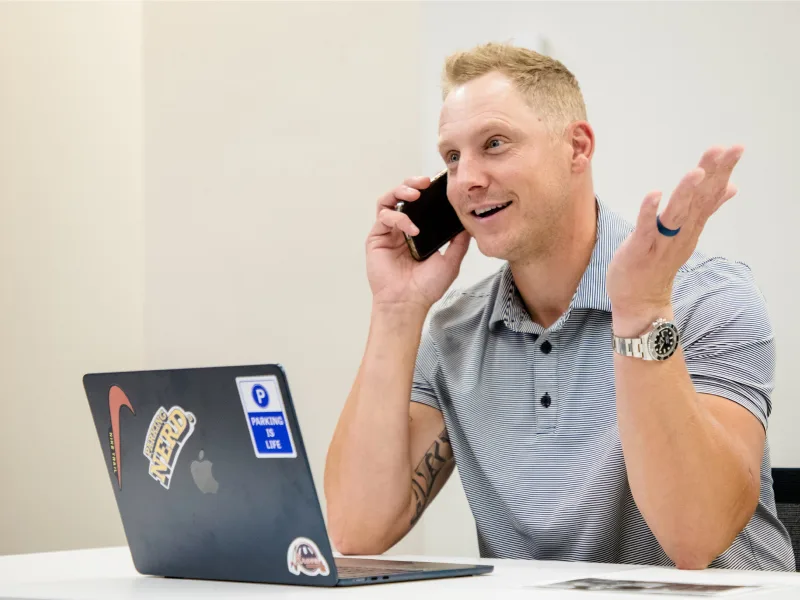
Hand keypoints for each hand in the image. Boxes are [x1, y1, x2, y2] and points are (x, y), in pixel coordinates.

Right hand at [366, 176, 470, 311]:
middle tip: (424, 181)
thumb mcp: (451, 261)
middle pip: (402, 196)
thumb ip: (459, 242)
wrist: (409, 303)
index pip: (420, 204)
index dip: (427, 191)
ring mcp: (388, 233)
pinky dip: (398, 217)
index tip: (439, 182)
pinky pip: (384, 217)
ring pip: (388, 200)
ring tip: (414, 194)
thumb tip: (468, 223)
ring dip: (400, 191)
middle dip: (411, 183)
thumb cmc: (426, 287)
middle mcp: (401, 229)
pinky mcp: (376, 238)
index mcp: (417, 231)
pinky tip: (411, 229)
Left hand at [606, 145, 743, 335]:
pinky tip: (654, 193)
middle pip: (698, 201)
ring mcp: (661, 243)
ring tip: (696, 172)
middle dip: (711, 174)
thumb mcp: (686, 234)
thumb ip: (706, 210)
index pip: (710, 195)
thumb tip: (730, 187)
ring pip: (676, 215)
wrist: (641, 301)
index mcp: (691, 227)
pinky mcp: (639, 250)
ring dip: (686, 193)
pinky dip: (649, 211)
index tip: (735, 148)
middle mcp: (680, 234)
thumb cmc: (659, 264)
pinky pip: (645, 229)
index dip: (722, 171)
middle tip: (725, 150)